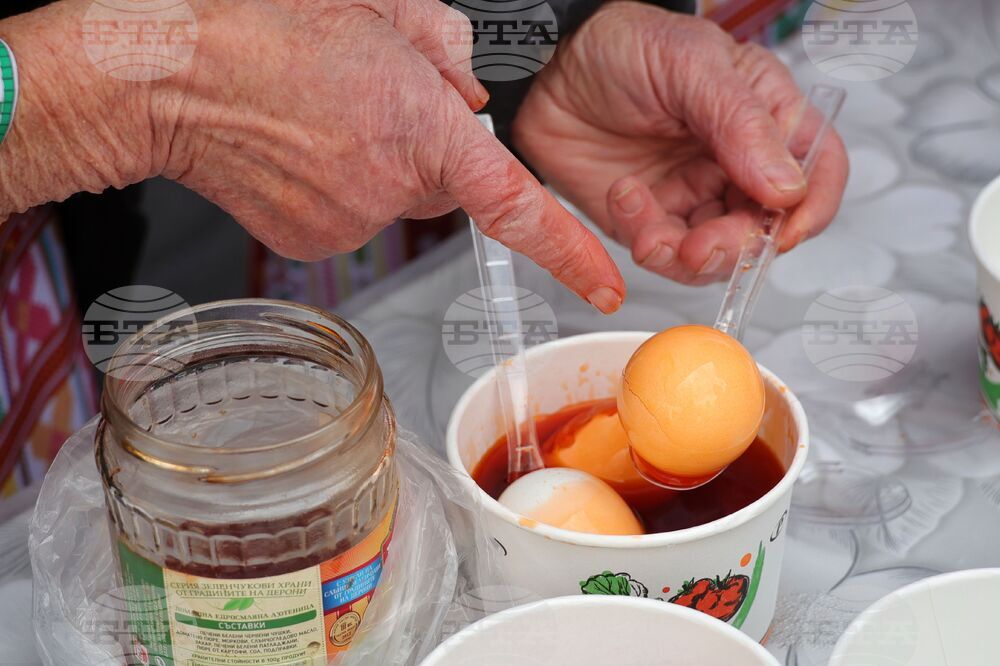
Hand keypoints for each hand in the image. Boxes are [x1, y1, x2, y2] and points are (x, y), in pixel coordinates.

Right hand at [0, 0, 624, 311]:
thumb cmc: (270, 31)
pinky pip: (353, 218)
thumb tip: (467, 96)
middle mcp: (393, 190)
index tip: (606, 286)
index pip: (521, 209)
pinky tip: (302, 152)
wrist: (177, 75)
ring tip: (322, 121)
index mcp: (426, 133)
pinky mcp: (316, 244)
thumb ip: (447, 53)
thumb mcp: (383, 11)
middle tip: (371, 107)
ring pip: (394, 201)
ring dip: (376, 168)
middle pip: (443, 187)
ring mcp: (352, 225)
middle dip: (424, 152)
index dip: (572, 253)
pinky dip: (339, 190)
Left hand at [512, 2, 848, 283]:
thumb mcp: (691, 66)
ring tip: (654, 235)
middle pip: (767, 227)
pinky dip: (646, 239)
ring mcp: (694, 193)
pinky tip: (625, 196)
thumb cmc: (622, 46)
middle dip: (737, 246)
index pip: (818, 169)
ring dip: (689, 256)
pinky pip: (664, 252)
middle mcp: (736, 161)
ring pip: (717, 253)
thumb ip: (742, 125)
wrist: (546, 67)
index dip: (812, 208)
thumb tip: (787, 185)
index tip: (785, 232)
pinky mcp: (652, 217)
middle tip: (704, 246)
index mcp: (765, 115)